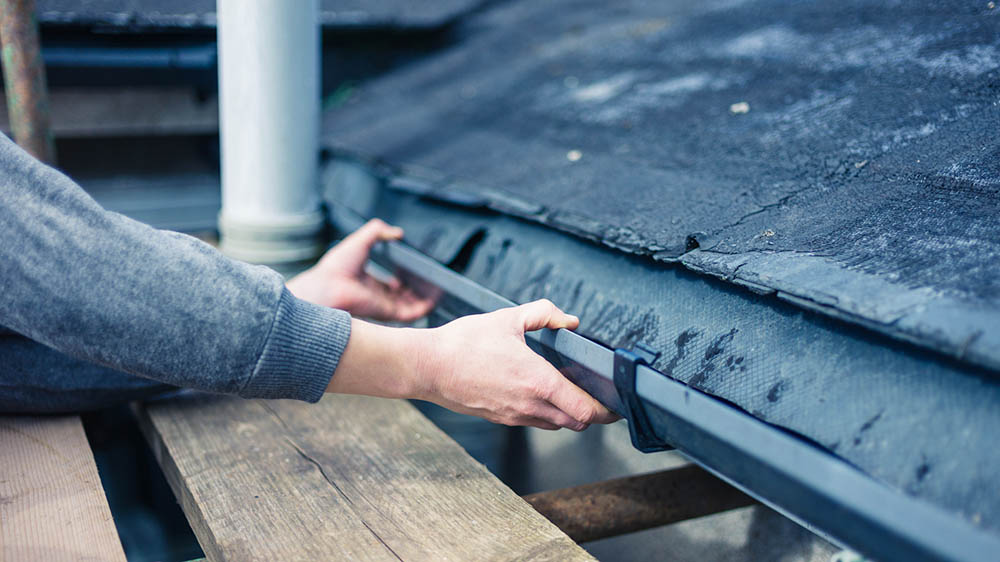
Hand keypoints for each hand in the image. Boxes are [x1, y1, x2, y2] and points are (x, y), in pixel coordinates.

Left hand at [286, 219, 434, 321]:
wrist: (328, 286)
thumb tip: (397, 232)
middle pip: (402, 297)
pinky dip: (425, 307)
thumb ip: (378, 231)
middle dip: (417, 291)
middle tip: (431, 282)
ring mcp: (383, 306)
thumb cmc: (337, 266)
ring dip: (425, 299)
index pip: (390, 285)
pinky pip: (412, 314)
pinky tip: (434, 298)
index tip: (416, 272)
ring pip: (410, 306)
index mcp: (368, 282)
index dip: (404, 279)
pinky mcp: (388, 313)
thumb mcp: (361, 240)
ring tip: (439, 289)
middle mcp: (377, 296)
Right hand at [330, 299, 619, 430]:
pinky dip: (546, 413)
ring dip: (568, 413)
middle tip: (598, 395)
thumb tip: (569, 320)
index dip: (605, 409)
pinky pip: (534, 422)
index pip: (584, 410)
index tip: (615, 402)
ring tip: (571, 393)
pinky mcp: (500, 419)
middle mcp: (529, 404)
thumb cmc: (464, 343)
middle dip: (591, 412)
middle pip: (576, 422)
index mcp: (537, 380)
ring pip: (556, 425)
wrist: (427, 367)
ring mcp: (514, 415)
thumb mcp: (507, 318)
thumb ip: (544, 314)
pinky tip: (540, 393)